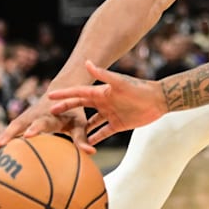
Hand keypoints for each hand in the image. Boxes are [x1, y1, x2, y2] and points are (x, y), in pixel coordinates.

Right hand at [0, 88, 90, 158]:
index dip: (35, 127)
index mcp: (49, 115)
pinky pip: (5, 136)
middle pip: (17, 125)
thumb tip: (92, 154)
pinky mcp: (18, 124)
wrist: (58, 93)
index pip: (42, 121)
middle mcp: (33, 116)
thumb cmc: (72, 112)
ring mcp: (23, 119)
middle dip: (8, 135)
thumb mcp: (79, 123)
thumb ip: (82, 138)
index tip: (29, 135)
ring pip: (7, 131)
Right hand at [47, 60, 167, 146]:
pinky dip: (94, 138)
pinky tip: (85, 146)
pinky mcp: (118, 124)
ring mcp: (110, 114)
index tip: (49, 96)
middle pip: (81, 107)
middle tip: (51, 115)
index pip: (78, 93)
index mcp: (101, 92)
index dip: (64, 95)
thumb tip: (87, 62)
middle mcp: (104, 102)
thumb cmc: (139, 89)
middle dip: (67, 110)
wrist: (158, 100)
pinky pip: (103, 133)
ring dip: (80, 128)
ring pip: (90, 123)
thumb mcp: (119, 82)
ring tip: (65, 134)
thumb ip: (103, 74)